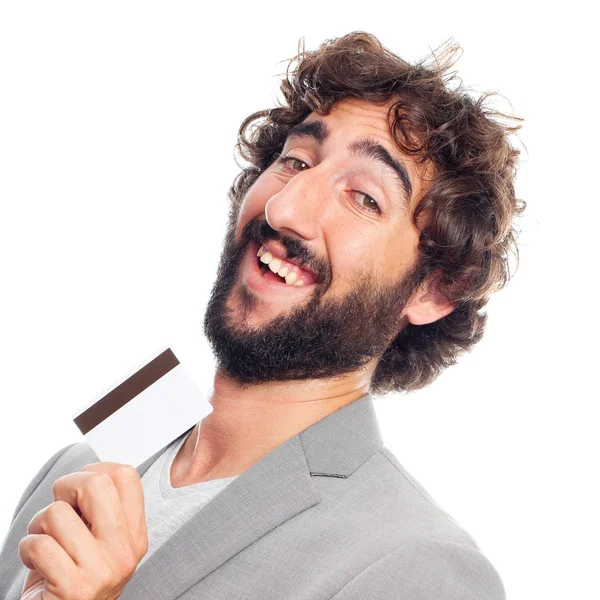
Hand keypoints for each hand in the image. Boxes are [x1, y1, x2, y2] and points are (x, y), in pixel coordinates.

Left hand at [18, 462, 147, 599]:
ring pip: (57, 514)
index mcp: (134, 535)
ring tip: (46, 543)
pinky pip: (39, 545)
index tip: (80, 487)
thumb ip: (103, 512)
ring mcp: (103, 570)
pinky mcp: (75, 588)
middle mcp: (125, 551)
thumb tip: (88, 474)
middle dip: (65, 487)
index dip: (96, 470)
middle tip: (61, 507)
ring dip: (39, 525)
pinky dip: (27, 550)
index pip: (127, 477)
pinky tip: (37, 564)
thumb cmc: (73, 578)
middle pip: (96, 483)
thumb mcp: (101, 544)